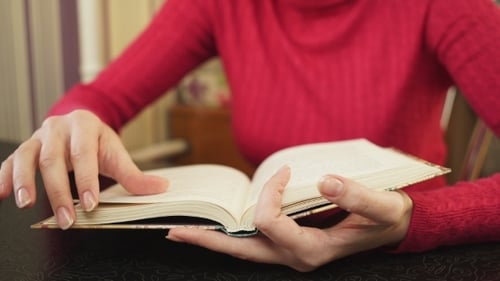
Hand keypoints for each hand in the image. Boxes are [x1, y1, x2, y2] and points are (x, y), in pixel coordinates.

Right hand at [0, 110, 167, 228]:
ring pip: (27, 156)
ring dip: (25, 181)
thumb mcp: (117, 153)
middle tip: (66, 218)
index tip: (90, 204)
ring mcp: (39, 137)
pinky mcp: (26, 147)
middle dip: (60, 192)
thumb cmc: (98, 141)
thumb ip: (134, 174)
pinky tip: (2, 194)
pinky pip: (10, 161)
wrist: (80, 123)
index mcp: (85, 126)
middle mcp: (58, 128)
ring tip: (27, 203)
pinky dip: (4, 177)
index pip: (84, 154)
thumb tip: (161, 188)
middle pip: (54, 159)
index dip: (86, 179)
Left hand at [167, 165, 412, 271]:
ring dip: (215, 239)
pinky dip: (233, 235)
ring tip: (186, 231)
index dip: (271, 193)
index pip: (272, 221)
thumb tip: (324, 181)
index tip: (286, 171)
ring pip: (244, 250)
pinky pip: (255, 243)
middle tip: (175, 230)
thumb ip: (357, 197)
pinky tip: (219, 226)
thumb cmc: (388, 217)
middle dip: (209, 239)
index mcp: (313, 250)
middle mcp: (296, 257)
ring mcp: (291, 254)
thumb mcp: (383, 207)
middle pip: (242, 251)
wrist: (393, 228)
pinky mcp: (291, 245)